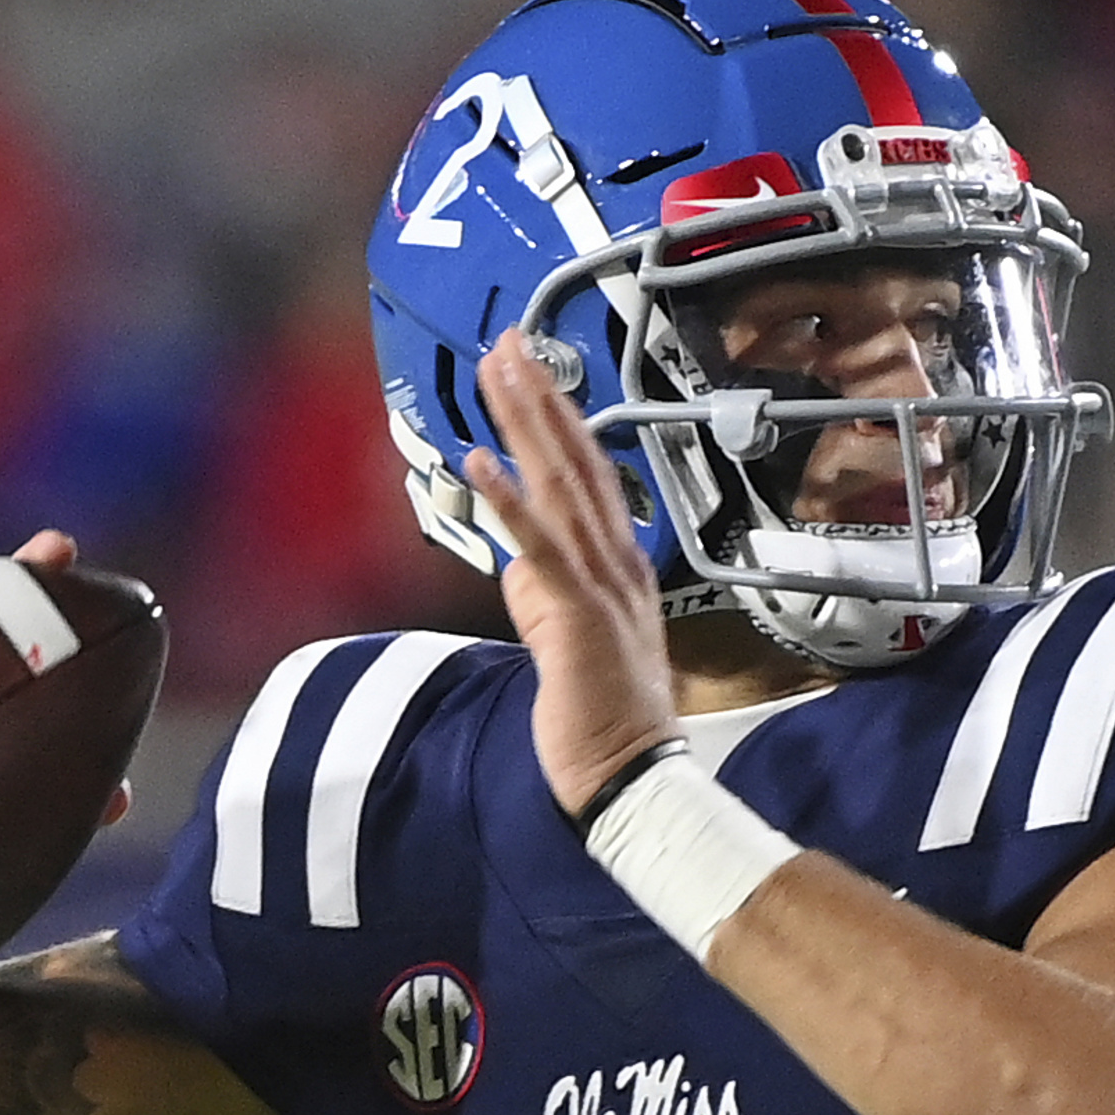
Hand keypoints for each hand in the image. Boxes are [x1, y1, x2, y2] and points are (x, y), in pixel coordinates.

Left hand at [464, 331, 681, 813]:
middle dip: (539, 397)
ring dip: (527, 424)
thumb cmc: (601, 715)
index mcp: (617, 563)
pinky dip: (511, 502)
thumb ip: (541, 595)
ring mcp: (601, 583)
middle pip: (574, 461)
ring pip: (560, 487)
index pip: (584, 474)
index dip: (554, 418)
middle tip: (510, 340)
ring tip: (501, 369)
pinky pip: (542, 548)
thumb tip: (514, 563)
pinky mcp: (577, 613)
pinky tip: (481, 460)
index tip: (526, 371)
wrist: (633, 774)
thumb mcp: (562, 639)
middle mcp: (616, 560)